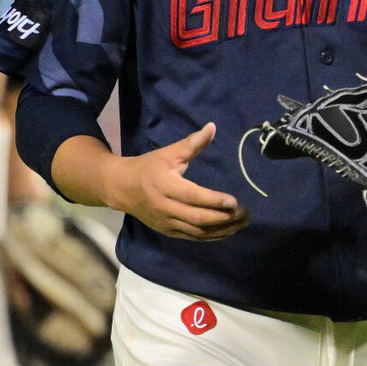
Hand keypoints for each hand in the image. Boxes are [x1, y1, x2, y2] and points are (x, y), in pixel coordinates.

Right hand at [106, 123, 248, 241]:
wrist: (122, 188)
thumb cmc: (148, 167)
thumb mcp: (168, 153)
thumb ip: (191, 144)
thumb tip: (212, 127)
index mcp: (165, 186)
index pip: (193, 196)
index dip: (214, 200)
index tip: (234, 201)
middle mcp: (165, 207)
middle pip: (198, 218)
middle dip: (223, 218)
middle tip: (244, 213)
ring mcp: (166, 223)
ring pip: (198, 232)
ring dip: (222, 230)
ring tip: (241, 223)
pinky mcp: (168, 232)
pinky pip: (193, 238)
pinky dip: (211, 237)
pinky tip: (227, 231)